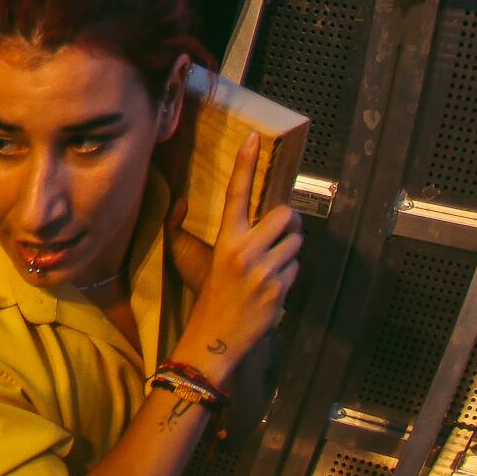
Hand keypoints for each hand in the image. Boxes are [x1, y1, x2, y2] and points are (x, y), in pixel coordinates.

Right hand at [175, 135, 303, 368]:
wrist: (215, 337)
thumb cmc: (207, 294)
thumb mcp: (194, 259)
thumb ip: (185, 229)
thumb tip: (180, 202)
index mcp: (225, 239)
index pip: (237, 192)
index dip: (245, 163)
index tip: (252, 138)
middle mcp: (245, 250)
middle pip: (285, 215)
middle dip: (287, 223)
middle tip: (277, 233)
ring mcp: (265, 271)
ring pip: (296, 243)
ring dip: (289, 250)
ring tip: (270, 264)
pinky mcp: (280, 289)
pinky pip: (296, 268)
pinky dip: (289, 273)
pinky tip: (272, 286)